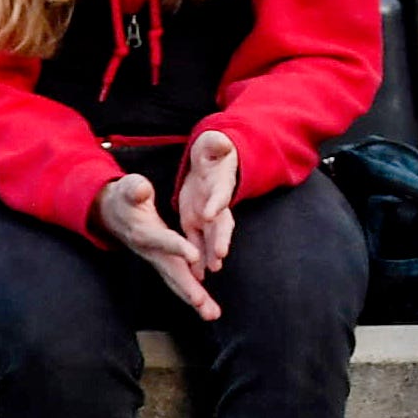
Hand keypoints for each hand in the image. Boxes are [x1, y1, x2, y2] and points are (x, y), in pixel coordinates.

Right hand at [94, 173, 218, 320]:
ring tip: (212, 314)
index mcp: (144, 231)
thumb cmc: (123, 197)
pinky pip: (178, 280)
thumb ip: (135, 189)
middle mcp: (150, 251)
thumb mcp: (128, 188)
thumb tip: (141, 189)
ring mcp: (156, 259)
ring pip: (176, 281)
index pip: (163, 240)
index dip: (177, 247)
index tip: (195, 256)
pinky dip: (191, 294)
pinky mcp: (161, 262)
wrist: (110, 212)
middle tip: (205, 307)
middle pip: (172, 272)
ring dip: (194, 298)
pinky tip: (206, 306)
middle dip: (189, 289)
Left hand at [177, 130, 240, 274]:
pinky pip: (197, 242)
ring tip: (210, 270)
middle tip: (219, 255)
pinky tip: (197, 274)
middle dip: (220, 239)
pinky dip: (198, 258)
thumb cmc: (215, 149)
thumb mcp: (214, 144)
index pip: (219, 193)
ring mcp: (208, 214)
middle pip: (221, 223)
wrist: (213, 160)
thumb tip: (221, 142)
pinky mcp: (196, 221)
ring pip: (211, 237)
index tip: (209, 214)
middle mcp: (216, 203)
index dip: (216, 203)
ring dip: (211, 254)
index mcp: (219, 182)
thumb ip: (217, 144)